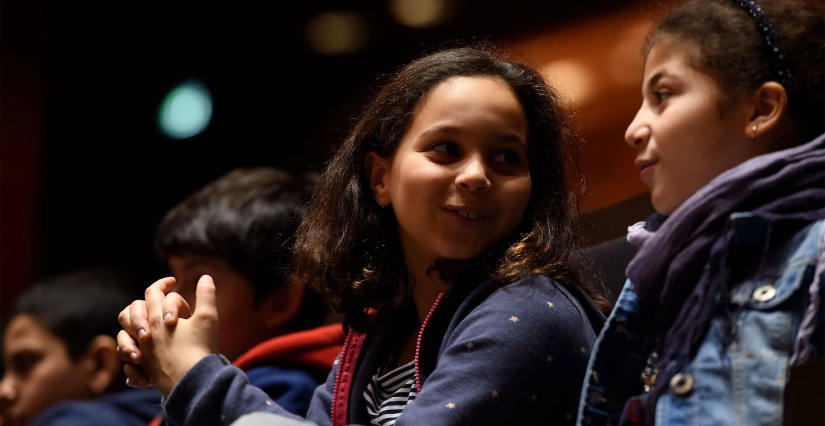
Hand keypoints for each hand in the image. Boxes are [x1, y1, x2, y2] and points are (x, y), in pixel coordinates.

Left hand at [118, 276, 219, 394]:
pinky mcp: (143, 367)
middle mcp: (145, 332)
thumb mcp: (208, 317)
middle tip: (161, 301)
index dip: (163, 283)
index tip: (173, 282)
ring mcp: (141, 350)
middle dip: (147, 302)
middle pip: (134, 308)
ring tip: (148, 325)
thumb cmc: (201, 348)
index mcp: (158, 317)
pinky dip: (133, 352)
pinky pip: (127, 356)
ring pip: (124, 331)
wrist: (192, 382)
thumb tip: (205, 276)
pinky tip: (144, 353)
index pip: (154, 292)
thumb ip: (206, 295)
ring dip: (134, 324)